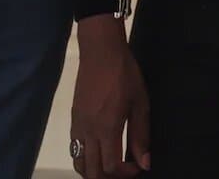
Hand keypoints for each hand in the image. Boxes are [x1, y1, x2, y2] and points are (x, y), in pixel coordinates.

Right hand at [70, 15, 150, 176]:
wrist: (100, 51)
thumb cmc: (125, 75)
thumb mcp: (140, 104)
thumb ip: (141, 136)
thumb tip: (144, 163)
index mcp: (107, 128)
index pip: (112, 167)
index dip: (126, 174)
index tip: (138, 167)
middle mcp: (89, 131)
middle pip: (92, 172)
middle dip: (109, 178)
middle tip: (124, 171)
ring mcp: (78, 125)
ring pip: (79, 163)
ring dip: (94, 171)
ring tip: (110, 166)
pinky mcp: (74, 119)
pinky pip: (74, 148)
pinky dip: (85, 158)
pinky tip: (99, 151)